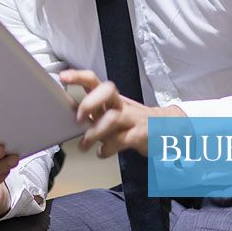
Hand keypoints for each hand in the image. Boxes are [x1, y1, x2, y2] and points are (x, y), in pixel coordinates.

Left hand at [60, 69, 184, 157]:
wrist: (168, 129)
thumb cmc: (133, 121)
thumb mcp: (113, 113)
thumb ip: (94, 113)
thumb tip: (68, 116)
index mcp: (112, 98)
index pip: (94, 80)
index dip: (78, 76)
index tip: (63, 77)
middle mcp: (121, 105)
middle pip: (107, 92)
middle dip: (90, 102)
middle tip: (79, 117)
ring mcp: (132, 119)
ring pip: (114, 118)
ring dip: (95, 132)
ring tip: (84, 145)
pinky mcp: (141, 135)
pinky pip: (123, 140)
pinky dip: (109, 148)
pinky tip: (101, 153)